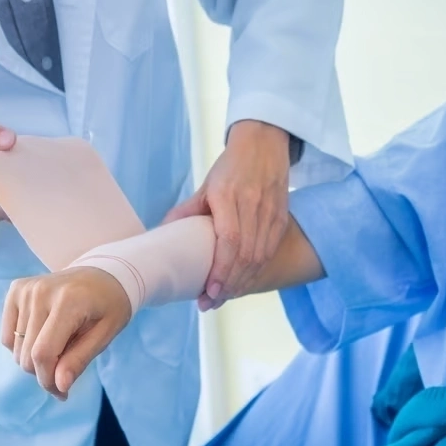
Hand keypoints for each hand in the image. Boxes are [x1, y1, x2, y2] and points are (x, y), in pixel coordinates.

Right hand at [1, 267, 132, 399]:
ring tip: (61, 347)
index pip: (43, 354)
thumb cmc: (109, 306)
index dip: (48, 380)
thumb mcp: (105, 334)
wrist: (104, 274)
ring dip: (35, 360)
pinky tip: (45, 337)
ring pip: (16, 349)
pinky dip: (23, 346)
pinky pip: (8, 336)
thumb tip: (59, 387)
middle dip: (45, 373)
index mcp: (68, 301)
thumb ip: (80, 359)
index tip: (63, 393)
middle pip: (27, 355)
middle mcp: (41, 292)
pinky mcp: (16, 290)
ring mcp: (25, 289)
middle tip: (66, 372)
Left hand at [162, 120, 289, 310]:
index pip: (229, 241)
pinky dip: (256, 271)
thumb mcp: (206, 185)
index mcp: (230, 197)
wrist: (264, 143)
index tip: (208, 291)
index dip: (220, 270)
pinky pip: (270, 251)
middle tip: (210, 303)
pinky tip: (243, 282)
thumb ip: (187, 211)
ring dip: (241, 283)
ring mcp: (270, 212)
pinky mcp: (282, 217)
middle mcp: (253, 205)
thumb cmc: (231, 165)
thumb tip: (163, 233)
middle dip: (228, 285)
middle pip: (245, 257)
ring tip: (223, 298)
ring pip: (259, 258)